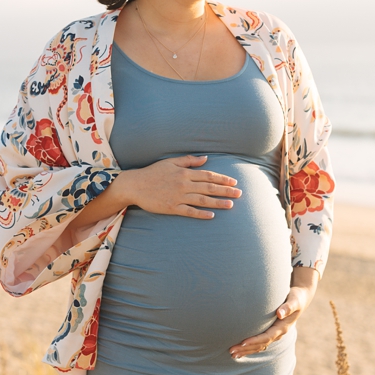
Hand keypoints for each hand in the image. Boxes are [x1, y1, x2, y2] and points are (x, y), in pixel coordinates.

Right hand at [123, 154, 241, 218]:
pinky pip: (189, 211)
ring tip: (231, 205)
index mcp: (184, 172)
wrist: (135, 185)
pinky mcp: (172, 208)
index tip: (234, 182)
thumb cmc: (153, 172)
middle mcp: (183, 184)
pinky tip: (212, 215)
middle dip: (226, 191)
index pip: (208, 175)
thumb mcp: (170, 162)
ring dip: (218, 203)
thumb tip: (206, 158)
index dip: (222, 179)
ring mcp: (178, 196)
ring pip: (202, 200)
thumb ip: (189, 160)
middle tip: (239, 194)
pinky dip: (201, 213)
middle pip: (209, 188)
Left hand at [229, 267, 318, 358]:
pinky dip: (250, 347)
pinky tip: (240, 350)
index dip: (255, 340)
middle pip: (260, 344)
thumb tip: (280, 313)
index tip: (242, 342)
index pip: (267, 337)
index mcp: (283, 327)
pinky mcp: (271, 332)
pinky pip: (260, 343)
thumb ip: (288, 307)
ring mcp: (275, 334)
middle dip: (246, 348)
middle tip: (231, 351)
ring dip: (246, 351)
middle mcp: (278, 333)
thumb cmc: (296, 297)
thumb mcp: (294, 300)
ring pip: (259, 346)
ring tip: (232, 354)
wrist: (300, 299)